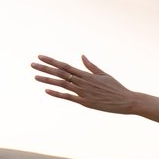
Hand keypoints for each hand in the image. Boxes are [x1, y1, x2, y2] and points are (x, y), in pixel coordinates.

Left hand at [32, 55, 158, 124]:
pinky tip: (47, 91)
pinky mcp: (86, 102)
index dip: (52, 61)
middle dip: (45, 69)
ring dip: (48, 80)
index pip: (65, 66)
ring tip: (35, 76)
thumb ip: (90, 66)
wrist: (127, 100)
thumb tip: (82, 56)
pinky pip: (69, 97)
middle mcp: (83, 82)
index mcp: (87, 74)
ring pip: (62, 84)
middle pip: (60, 74)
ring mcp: (84, 92)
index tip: (40, 57)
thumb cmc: (116, 87)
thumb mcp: (104, 74)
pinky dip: (57, 94)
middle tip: (32, 64)